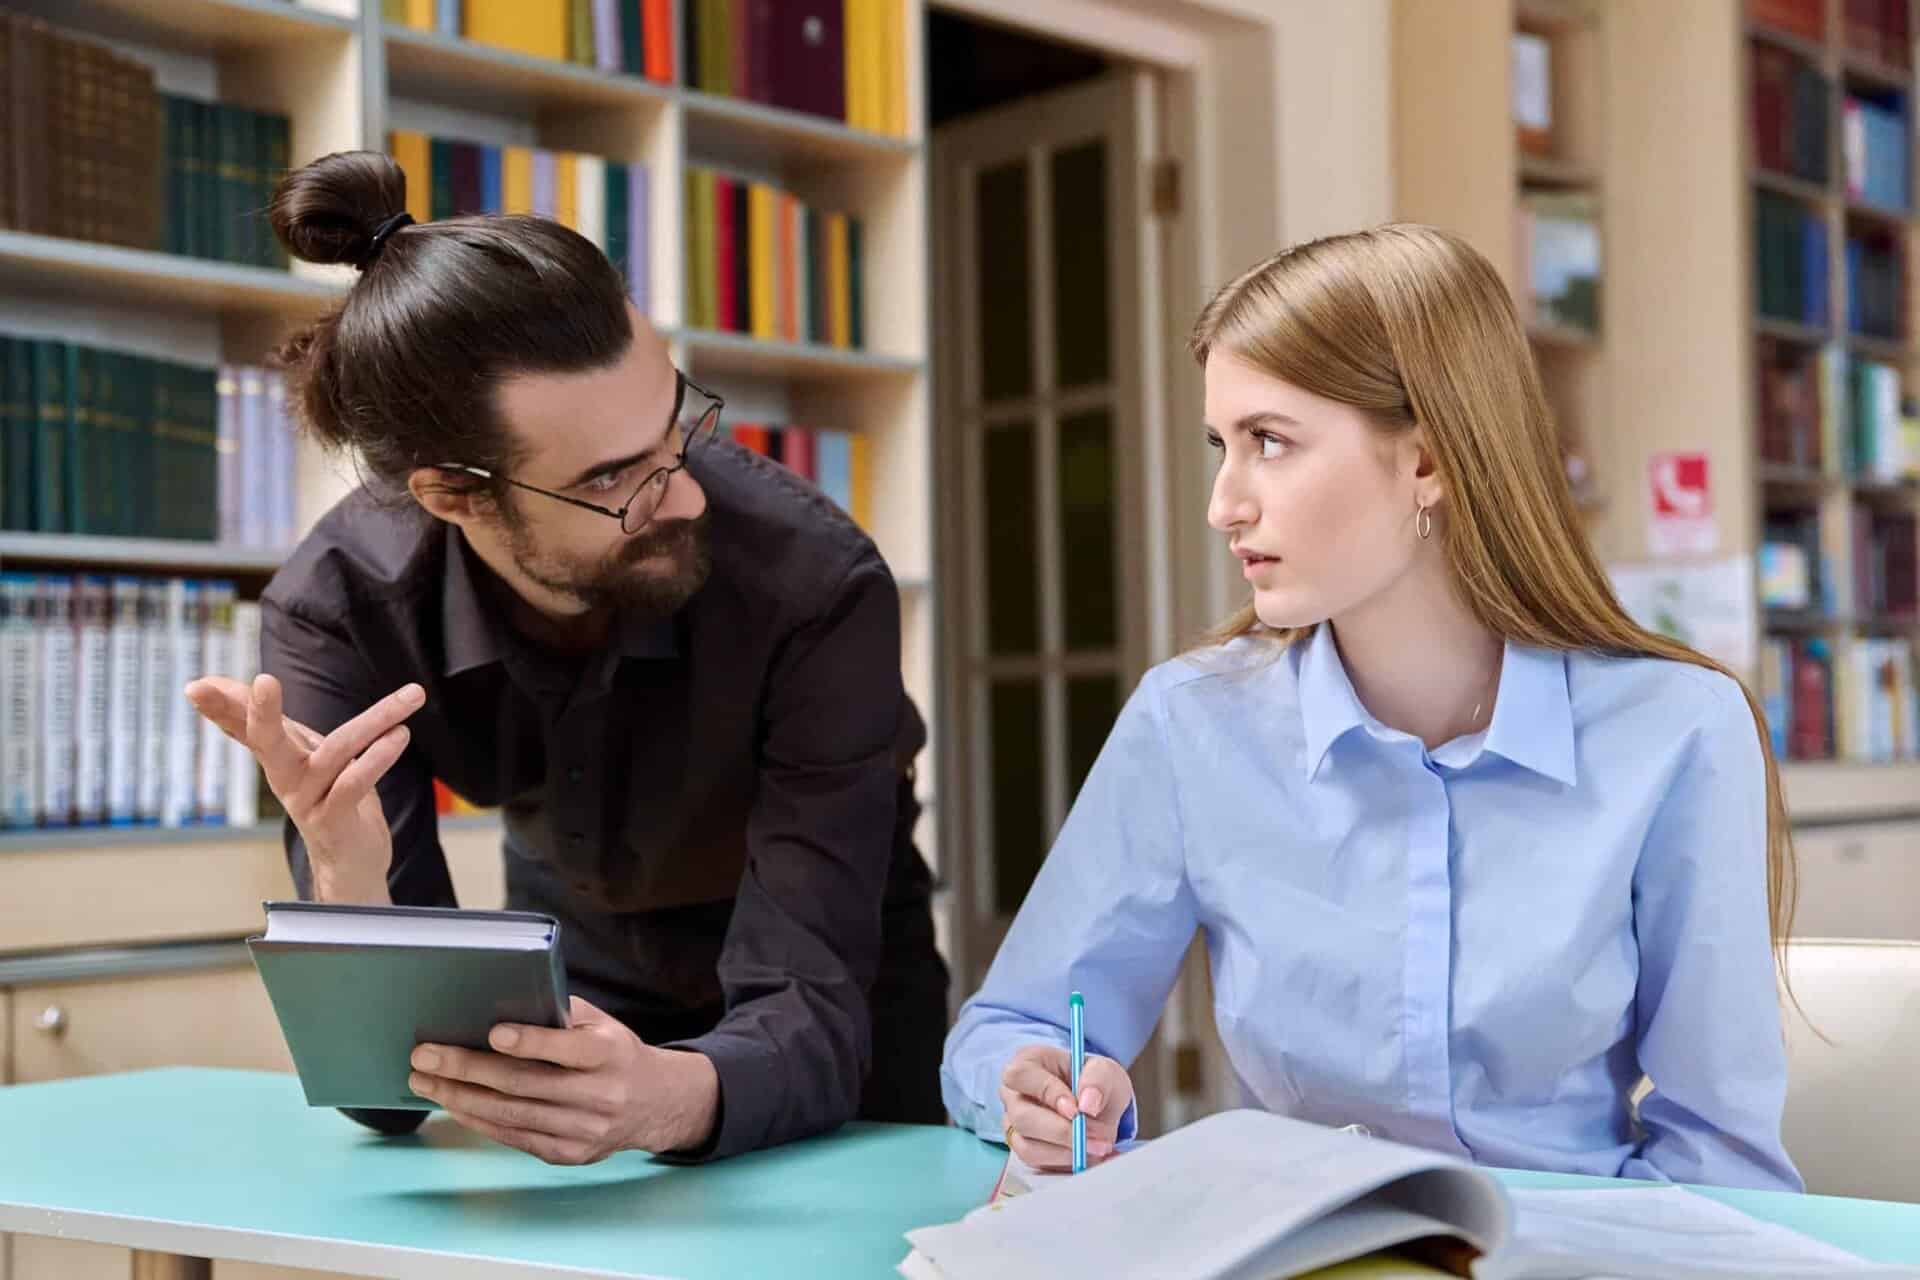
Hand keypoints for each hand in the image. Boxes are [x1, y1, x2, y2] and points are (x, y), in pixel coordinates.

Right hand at [184, 673, 421, 904]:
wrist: (350, 864)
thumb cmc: (329, 800)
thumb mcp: (303, 758)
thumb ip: (283, 727)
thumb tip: (248, 685)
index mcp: (278, 759)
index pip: (244, 728)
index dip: (222, 707)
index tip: (199, 684)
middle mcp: (287, 779)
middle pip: (267, 743)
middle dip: (261, 712)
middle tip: (263, 681)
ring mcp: (310, 801)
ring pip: (335, 754)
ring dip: (373, 723)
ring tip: (409, 699)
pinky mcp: (336, 820)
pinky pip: (355, 784)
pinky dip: (379, 758)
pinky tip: (400, 735)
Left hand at [407, 997, 720, 1165]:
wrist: (653, 1103)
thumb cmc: (613, 1051)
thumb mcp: (600, 1023)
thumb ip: (558, 1014)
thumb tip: (497, 1003)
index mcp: (610, 1054)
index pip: (567, 1049)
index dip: (530, 1042)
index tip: (492, 1032)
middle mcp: (600, 1095)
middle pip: (524, 1084)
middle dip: (467, 1069)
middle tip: (424, 1056)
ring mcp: (584, 1130)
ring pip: (512, 1115)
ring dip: (461, 1098)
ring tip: (426, 1081)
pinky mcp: (569, 1154)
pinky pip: (515, 1138)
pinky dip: (479, 1121)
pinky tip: (454, 1104)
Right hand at [999, 1043, 1132, 1170]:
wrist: (1097, 1106)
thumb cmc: (1093, 1081)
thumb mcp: (1105, 1070)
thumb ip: (1099, 1080)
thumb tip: (1087, 1104)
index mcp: (1027, 1063)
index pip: (1020, 1075)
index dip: (1047, 1093)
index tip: (1077, 1110)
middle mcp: (1013, 1094)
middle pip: (1022, 1117)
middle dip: (1062, 1132)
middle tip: (1096, 1138)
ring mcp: (1014, 1125)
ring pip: (1027, 1146)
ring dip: (1066, 1152)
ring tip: (1099, 1148)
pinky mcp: (1025, 1150)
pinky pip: (1038, 1164)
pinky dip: (1067, 1164)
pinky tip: (1090, 1157)